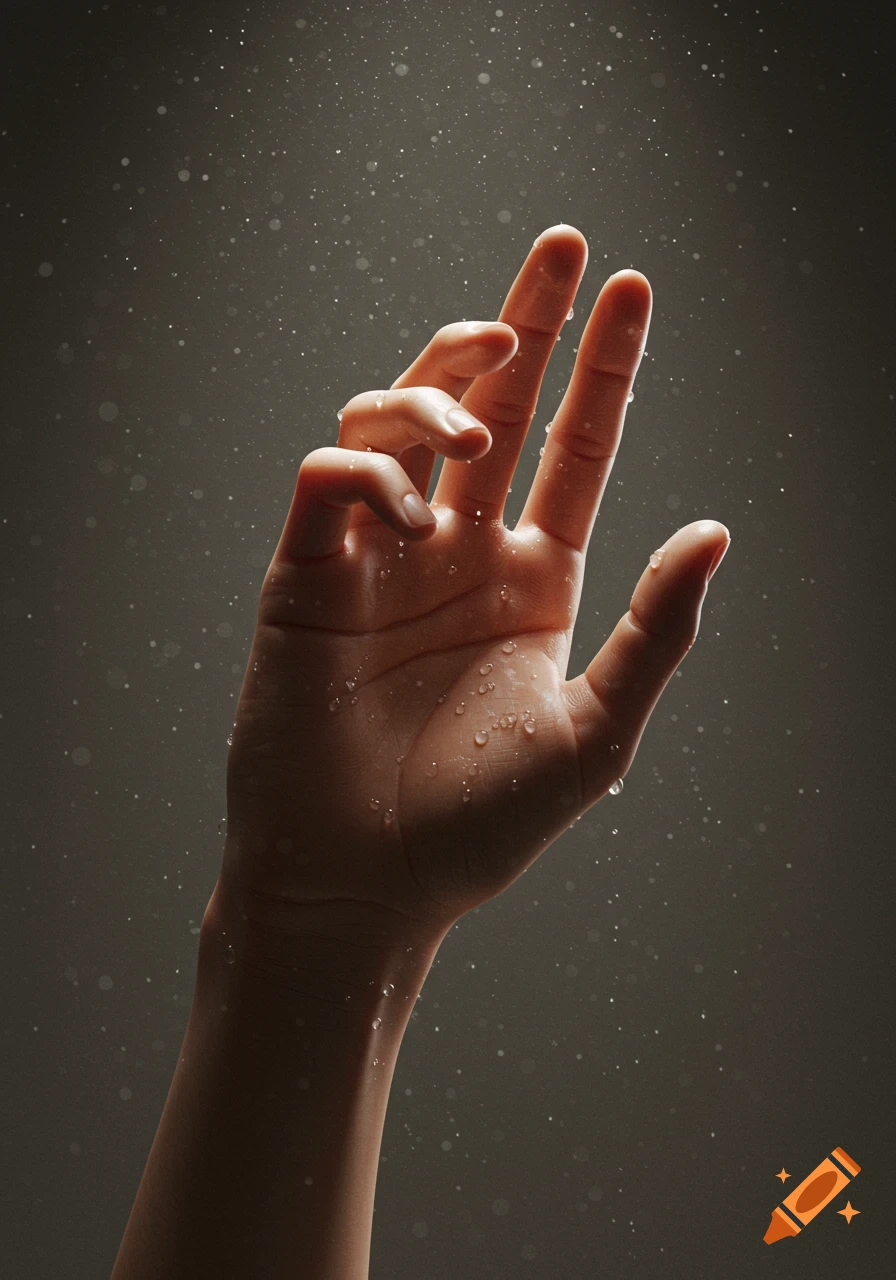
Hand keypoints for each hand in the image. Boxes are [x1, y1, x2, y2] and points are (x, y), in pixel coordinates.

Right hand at [219, 225, 729, 945]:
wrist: (361, 883)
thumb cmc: (476, 823)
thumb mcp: (593, 730)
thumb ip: (656, 631)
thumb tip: (717, 529)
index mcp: (529, 582)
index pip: (574, 449)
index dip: (605, 368)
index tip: (633, 286)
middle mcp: (456, 554)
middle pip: (493, 405)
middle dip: (526, 322)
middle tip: (563, 245)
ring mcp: (379, 559)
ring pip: (399, 421)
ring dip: (441, 390)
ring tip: (478, 415)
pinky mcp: (307, 574)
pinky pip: (331, 480)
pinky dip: (371, 473)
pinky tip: (407, 517)